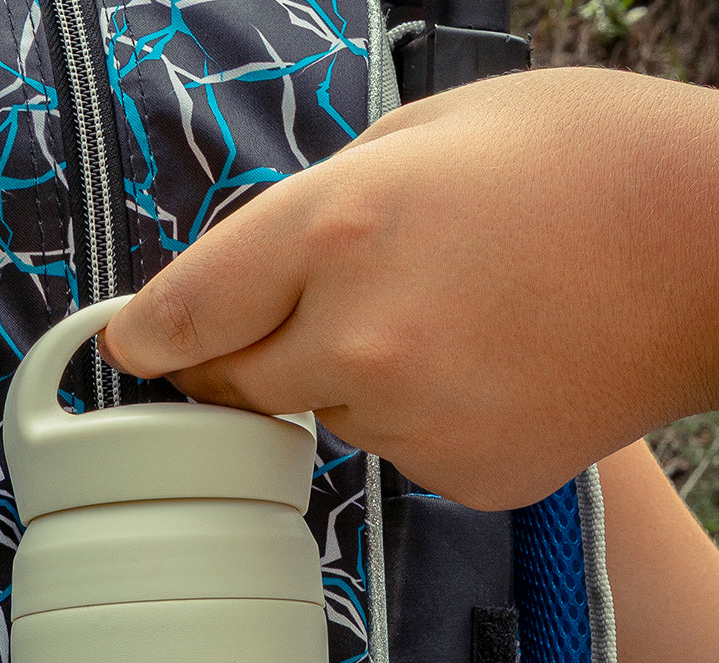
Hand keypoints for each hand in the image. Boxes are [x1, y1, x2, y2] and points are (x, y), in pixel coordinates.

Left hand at [101, 67, 718, 508]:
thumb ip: (326, 197)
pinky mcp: (458, 476)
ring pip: (323, 413)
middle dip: (238, 357)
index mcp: (341, 228)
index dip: (147, 331)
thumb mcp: (433, 128)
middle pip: (235, 383)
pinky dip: (413, 416)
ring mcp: (411, 421)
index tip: (128, 346)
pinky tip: (480, 365)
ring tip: (443, 318)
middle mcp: (360, 338)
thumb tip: (267, 256)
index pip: (190, 308)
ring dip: (344, 377)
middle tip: (287, 319)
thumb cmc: (590, 166)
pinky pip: (394, 449)